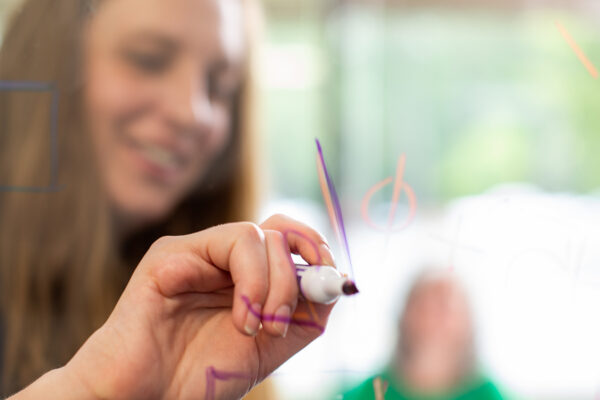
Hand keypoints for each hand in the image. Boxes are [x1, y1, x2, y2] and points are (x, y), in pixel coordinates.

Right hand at [15, 215, 335, 399]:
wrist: (148, 395)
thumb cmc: (202, 372)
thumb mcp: (271, 343)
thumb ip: (306, 312)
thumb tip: (338, 280)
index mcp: (245, 274)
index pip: (288, 238)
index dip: (317, 249)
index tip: (333, 280)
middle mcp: (222, 258)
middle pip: (278, 232)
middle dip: (293, 278)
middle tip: (280, 324)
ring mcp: (196, 252)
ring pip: (256, 235)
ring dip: (270, 286)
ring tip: (252, 328)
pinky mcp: (171, 253)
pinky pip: (227, 243)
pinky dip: (248, 284)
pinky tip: (238, 321)